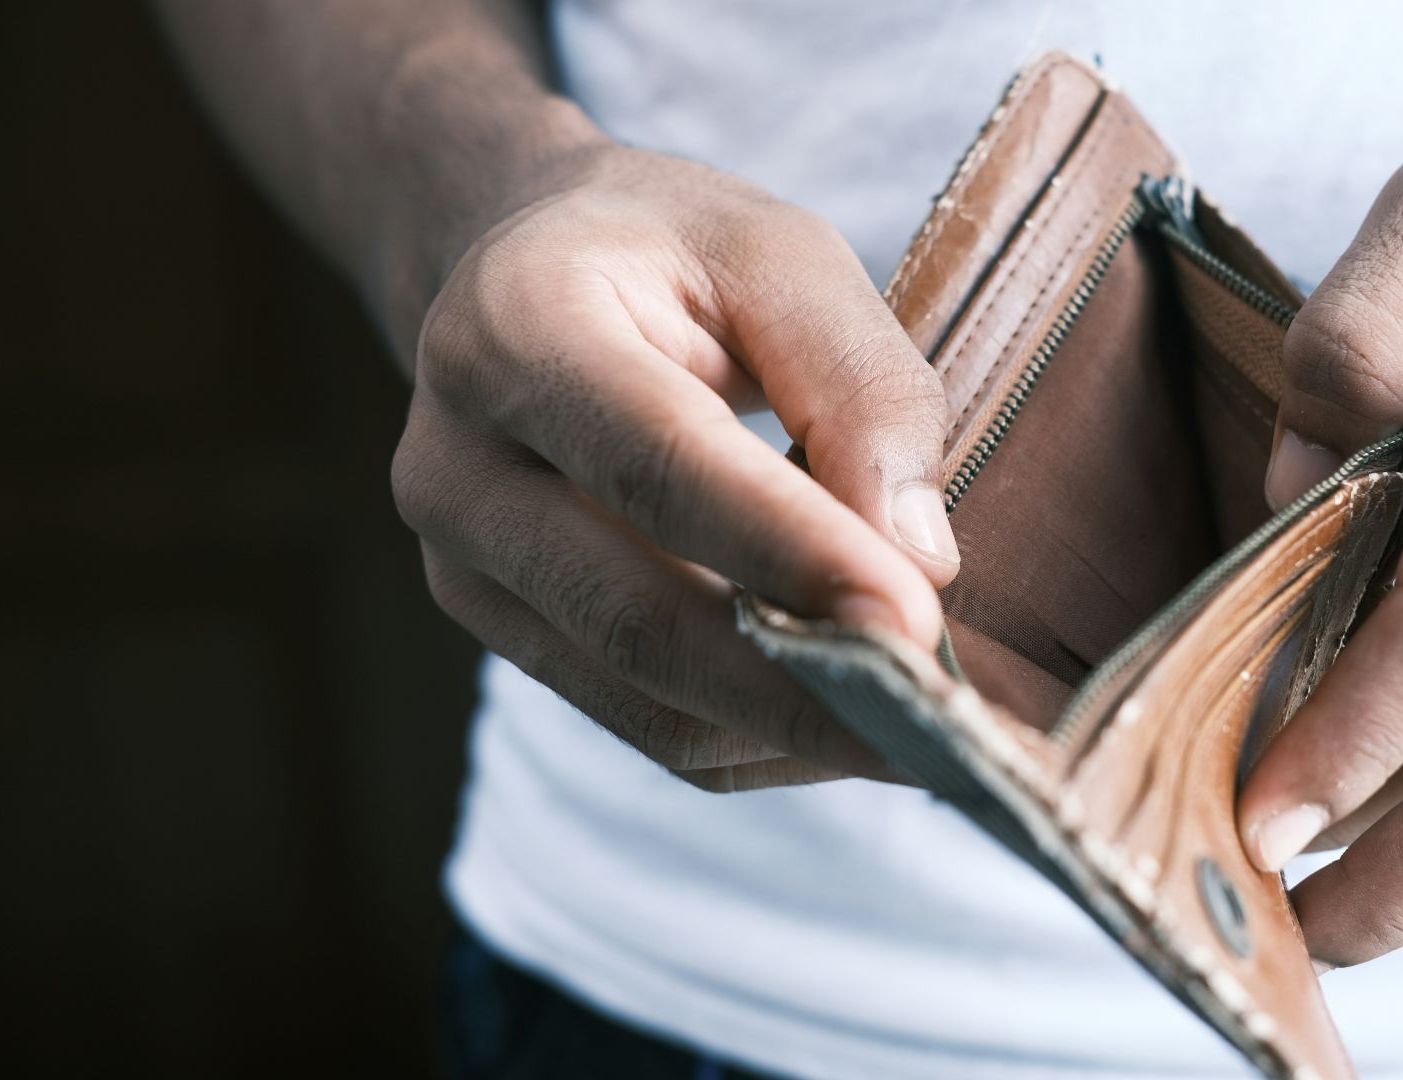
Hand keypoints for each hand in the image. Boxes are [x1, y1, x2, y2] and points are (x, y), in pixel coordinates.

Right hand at [393, 143, 959, 788]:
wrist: (526, 274)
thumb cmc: (672, 255)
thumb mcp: (783, 256)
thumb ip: (859, 386)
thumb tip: (920, 560)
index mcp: (518, 327)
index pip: (660, 466)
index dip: (791, 554)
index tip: (916, 623)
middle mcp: (458, 463)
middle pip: (638, 618)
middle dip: (804, 687)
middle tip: (944, 722)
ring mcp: (464, 566)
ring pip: (646, 702)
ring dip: (795, 730)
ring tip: (923, 726)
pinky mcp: (503, 633)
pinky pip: (648, 727)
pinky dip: (762, 739)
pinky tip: (849, 713)